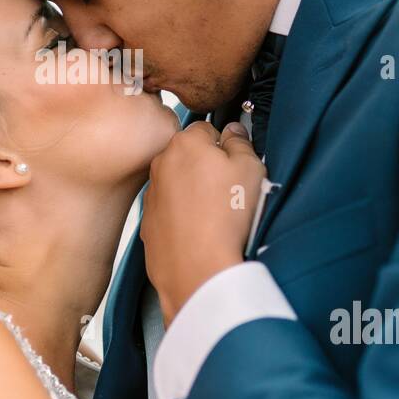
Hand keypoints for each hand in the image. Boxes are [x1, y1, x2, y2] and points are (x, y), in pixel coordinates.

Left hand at [140, 120, 266, 324]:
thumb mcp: (250, 169)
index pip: (207, 129)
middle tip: (229, 192)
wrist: (198, 270)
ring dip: (193, 194)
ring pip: (178, 185)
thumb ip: (241, 142)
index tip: (235, 164)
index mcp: (184, 144)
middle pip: (189, 157)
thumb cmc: (226, 217)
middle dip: (207, 168)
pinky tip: (200, 233)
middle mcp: (160, 165)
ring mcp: (151, 196)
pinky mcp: (148, 225)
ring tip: (216, 217)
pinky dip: (182, 218)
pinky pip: (169, 213)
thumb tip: (234, 132)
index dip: (225, 146)